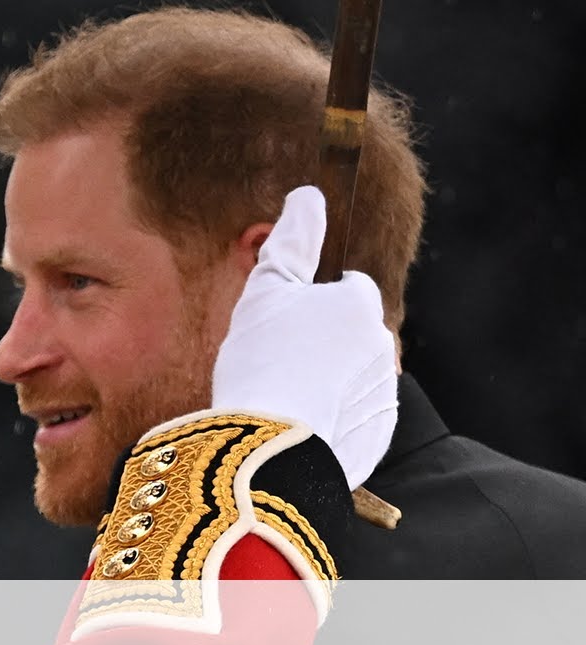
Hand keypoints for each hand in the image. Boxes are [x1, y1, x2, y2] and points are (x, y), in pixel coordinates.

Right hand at [211, 186, 396, 489]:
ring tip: (281, 397)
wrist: (271, 446)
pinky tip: (295, 424)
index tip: (281, 324)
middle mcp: (382, 345)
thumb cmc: (263, 360)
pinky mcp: (376, 436)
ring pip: (351, 376)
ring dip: (325, 381)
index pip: (345, 287)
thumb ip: (291, 242)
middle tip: (275, 361)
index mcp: (360, 304)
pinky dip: (328, 417)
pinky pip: (352, 417)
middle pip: (349, 333)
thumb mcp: (265, 291)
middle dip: (321, 342)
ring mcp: (383, 394)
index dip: (310, 302)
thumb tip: (308, 196)